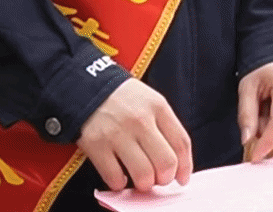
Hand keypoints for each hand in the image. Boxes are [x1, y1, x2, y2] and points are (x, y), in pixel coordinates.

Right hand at [78, 78, 192, 193]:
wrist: (86, 87)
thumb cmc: (123, 98)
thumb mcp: (151, 100)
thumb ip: (164, 126)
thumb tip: (177, 160)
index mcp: (158, 107)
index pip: (181, 142)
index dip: (185, 166)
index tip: (183, 178)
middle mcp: (140, 121)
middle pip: (166, 162)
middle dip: (166, 178)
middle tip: (160, 180)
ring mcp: (118, 134)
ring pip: (143, 174)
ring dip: (145, 184)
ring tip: (142, 181)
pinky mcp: (96, 145)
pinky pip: (114, 177)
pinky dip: (120, 184)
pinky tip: (120, 178)